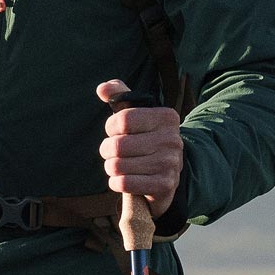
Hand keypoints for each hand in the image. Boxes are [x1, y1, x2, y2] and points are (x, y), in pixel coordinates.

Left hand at [97, 80, 182, 215]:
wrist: (165, 176)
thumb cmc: (144, 140)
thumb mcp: (135, 114)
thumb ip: (119, 95)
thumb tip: (102, 88)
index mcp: (166, 117)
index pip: (123, 120)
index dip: (111, 127)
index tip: (116, 131)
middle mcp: (172, 139)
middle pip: (117, 145)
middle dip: (107, 150)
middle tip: (113, 152)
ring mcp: (170, 164)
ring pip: (117, 166)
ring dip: (111, 167)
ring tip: (121, 166)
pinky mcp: (164, 186)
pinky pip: (123, 183)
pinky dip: (116, 183)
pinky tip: (124, 179)